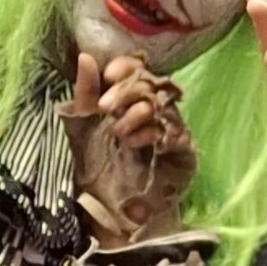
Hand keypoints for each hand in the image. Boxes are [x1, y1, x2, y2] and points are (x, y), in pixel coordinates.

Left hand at [63, 50, 197, 244]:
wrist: (112, 208)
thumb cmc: (99, 164)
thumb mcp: (84, 125)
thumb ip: (85, 93)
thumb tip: (85, 57)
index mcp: (132, 97)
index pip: (137, 69)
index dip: (126, 68)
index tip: (110, 76)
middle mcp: (155, 108)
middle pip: (149, 84)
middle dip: (126, 91)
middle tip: (105, 107)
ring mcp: (171, 127)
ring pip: (160, 105)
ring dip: (135, 113)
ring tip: (117, 131)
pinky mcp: (182, 149)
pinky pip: (171, 131)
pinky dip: (148, 133)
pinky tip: (131, 142)